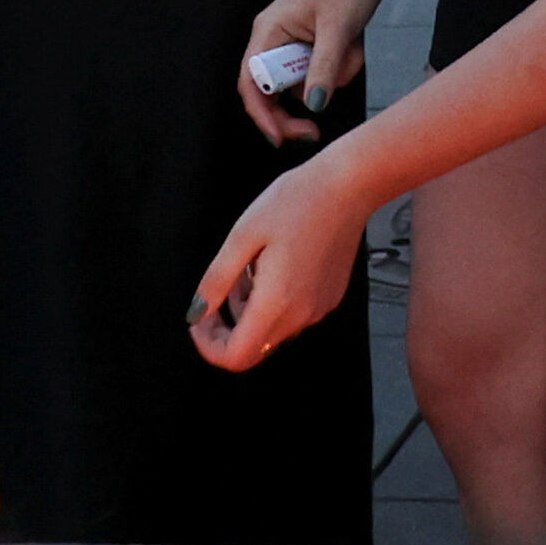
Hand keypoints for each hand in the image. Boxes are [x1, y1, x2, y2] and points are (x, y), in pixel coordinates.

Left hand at [190, 154, 376, 371]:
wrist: (348, 187)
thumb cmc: (295, 202)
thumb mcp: (242, 235)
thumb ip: (216, 280)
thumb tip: (197, 313)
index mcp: (276, 303)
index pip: (236, 357)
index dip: (209, 346)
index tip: (198, 319)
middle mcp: (301, 316)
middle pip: (253, 350)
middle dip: (225, 331)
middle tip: (214, 295)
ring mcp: (319, 310)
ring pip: (271, 334)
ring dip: (246, 315)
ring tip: (241, 273)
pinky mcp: (329, 299)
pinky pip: (291, 317)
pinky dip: (270, 305)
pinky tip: (266, 269)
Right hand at [239, 0, 387, 145]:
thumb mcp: (339, 28)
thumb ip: (324, 68)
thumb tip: (313, 106)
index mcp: (269, 31)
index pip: (251, 82)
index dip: (261, 114)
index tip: (280, 138)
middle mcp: (272, 38)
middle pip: (270, 92)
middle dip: (296, 108)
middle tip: (314, 131)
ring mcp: (289, 42)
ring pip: (301, 84)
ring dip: (329, 79)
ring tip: (353, 51)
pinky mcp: (308, 44)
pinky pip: (316, 72)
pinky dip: (337, 68)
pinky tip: (353, 47)